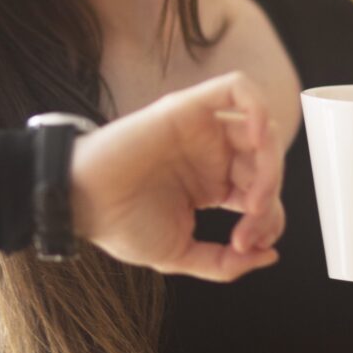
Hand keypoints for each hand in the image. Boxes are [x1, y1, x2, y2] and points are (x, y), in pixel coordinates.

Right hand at [68, 70, 287, 282]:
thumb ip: (225, 263)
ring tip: (252, 198)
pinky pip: (237, 89)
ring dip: (271, 163)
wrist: (82, 202)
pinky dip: (257, 109)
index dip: (267, 221)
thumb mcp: (181, 254)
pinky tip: (256, 140)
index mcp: (213, 185)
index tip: (246, 245)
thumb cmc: (121, 225)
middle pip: (267, 164)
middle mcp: (212, 154)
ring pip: (261, 129)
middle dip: (268, 200)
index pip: (263, 194)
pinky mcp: (188, 107)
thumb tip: (269, 255)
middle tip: (247, 229)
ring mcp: (202, 129)